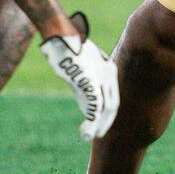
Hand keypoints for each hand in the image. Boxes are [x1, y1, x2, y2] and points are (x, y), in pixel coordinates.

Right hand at [41, 13, 119, 139]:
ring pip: (106, 107)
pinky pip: (96, 105)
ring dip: (99, 125)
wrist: (61, 36)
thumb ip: (86, 74)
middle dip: (106, 121)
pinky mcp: (91, 82)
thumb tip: (83, 90)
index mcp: (107, 68)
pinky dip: (93, 122)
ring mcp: (101, 77)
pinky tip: (87, 133)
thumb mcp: (82, 60)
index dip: (107, 113)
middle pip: (112, 103)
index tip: (99, 124)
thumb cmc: (67, 46)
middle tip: (97, 135)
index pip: (112, 95)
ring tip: (90, 136)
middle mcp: (108, 73)